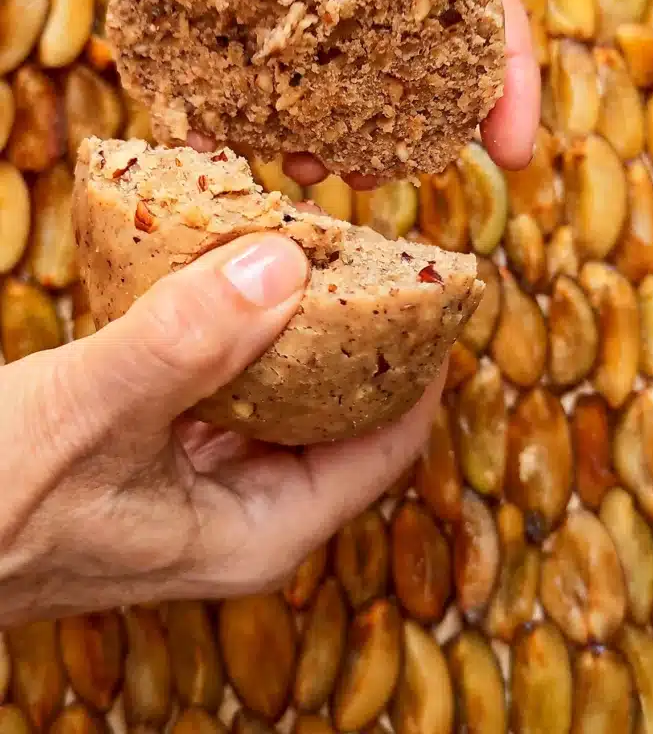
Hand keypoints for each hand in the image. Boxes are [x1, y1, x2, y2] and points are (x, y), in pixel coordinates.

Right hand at [0, 232, 441, 624]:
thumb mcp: (93, 413)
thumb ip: (188, 343)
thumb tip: (285, 265)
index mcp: (259, 531)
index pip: (386, 444)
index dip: (420, 364)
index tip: (440, 284)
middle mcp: (240, 510)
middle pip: (337, 411)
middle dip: (355, 330)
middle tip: (370, 247)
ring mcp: (196, 478)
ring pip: (274, 389)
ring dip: (286, 320)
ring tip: (305, 241)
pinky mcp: (153, 445)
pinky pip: (217, 377)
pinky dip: (224, 325)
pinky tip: (219, 269)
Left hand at [23, 0, 538, 185]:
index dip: (499, 66)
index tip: (508, 141)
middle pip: (395, 42)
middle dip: (403, 115)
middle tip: (392, 172)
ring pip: (312, 61)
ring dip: (316, 120)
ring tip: (310, 164)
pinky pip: (225, 51)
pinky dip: (223, 97)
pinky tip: (219, 130)